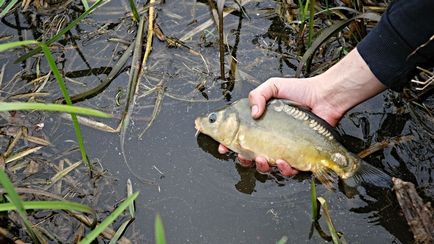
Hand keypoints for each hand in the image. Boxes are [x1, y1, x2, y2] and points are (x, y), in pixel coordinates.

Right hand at [219, 48, 386, 175]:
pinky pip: (289, 169)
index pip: (240, 137)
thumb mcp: (273, 86)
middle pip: (250, 156)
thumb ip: (257, 95)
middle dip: (243, 160)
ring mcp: (284, 148)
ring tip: (262, 159)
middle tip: (243, 155)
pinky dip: (284, 169)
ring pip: (267, 166)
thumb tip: (253, 114)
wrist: (324, 97)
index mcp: (261, 125)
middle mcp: (271, 138)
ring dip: (261, 167)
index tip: (223, 147)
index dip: (229, 144)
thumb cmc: (300, 91)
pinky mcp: (300, 156)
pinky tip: (284, 161)